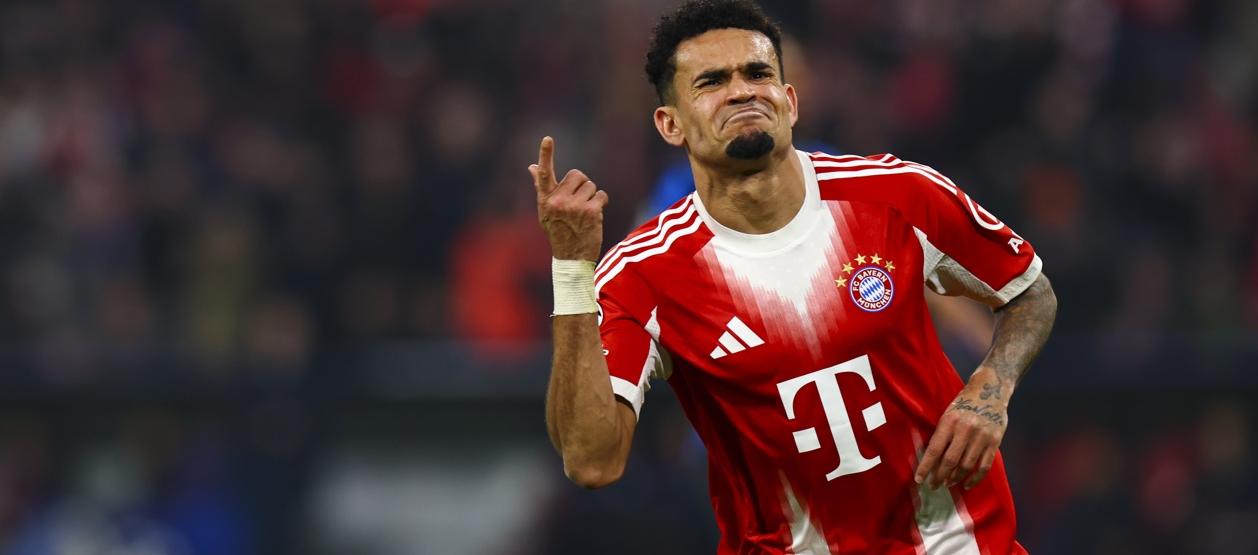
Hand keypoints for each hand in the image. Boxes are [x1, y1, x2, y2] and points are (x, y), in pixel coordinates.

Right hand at [529, 136, 608, 260]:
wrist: (571, 257)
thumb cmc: (558, 231)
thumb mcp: (545, 210)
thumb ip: (541, 187)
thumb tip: (532, 166)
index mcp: (545, 199)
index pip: (545, 173)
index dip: (545, 154)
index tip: (547, 138)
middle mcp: (558, 201)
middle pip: (577, 174)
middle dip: (581, 185)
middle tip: (577, 203)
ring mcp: (575, 207)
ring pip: (591, 185)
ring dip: (591, 196)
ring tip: (584, 213)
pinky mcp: (591, 212)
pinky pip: (601, 195)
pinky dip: (601, 203)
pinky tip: (594, 216)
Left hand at [914, 371, 1008, 489]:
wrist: (990, 390)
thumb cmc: (964, 403)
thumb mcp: (948, 414)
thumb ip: (941, 434)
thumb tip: (930, 459)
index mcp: (949, 421)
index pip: (935, 449)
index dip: (926, 467)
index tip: (919, 479)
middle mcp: (965, 430)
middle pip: (950, 460)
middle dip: (939, 476)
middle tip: (933, 485)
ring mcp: (981, 437)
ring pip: (966, 465)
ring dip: (955, 478)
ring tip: (948, 483)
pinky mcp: (994, 442)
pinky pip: (984, 466)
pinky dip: (975, 478)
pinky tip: (966, 484)